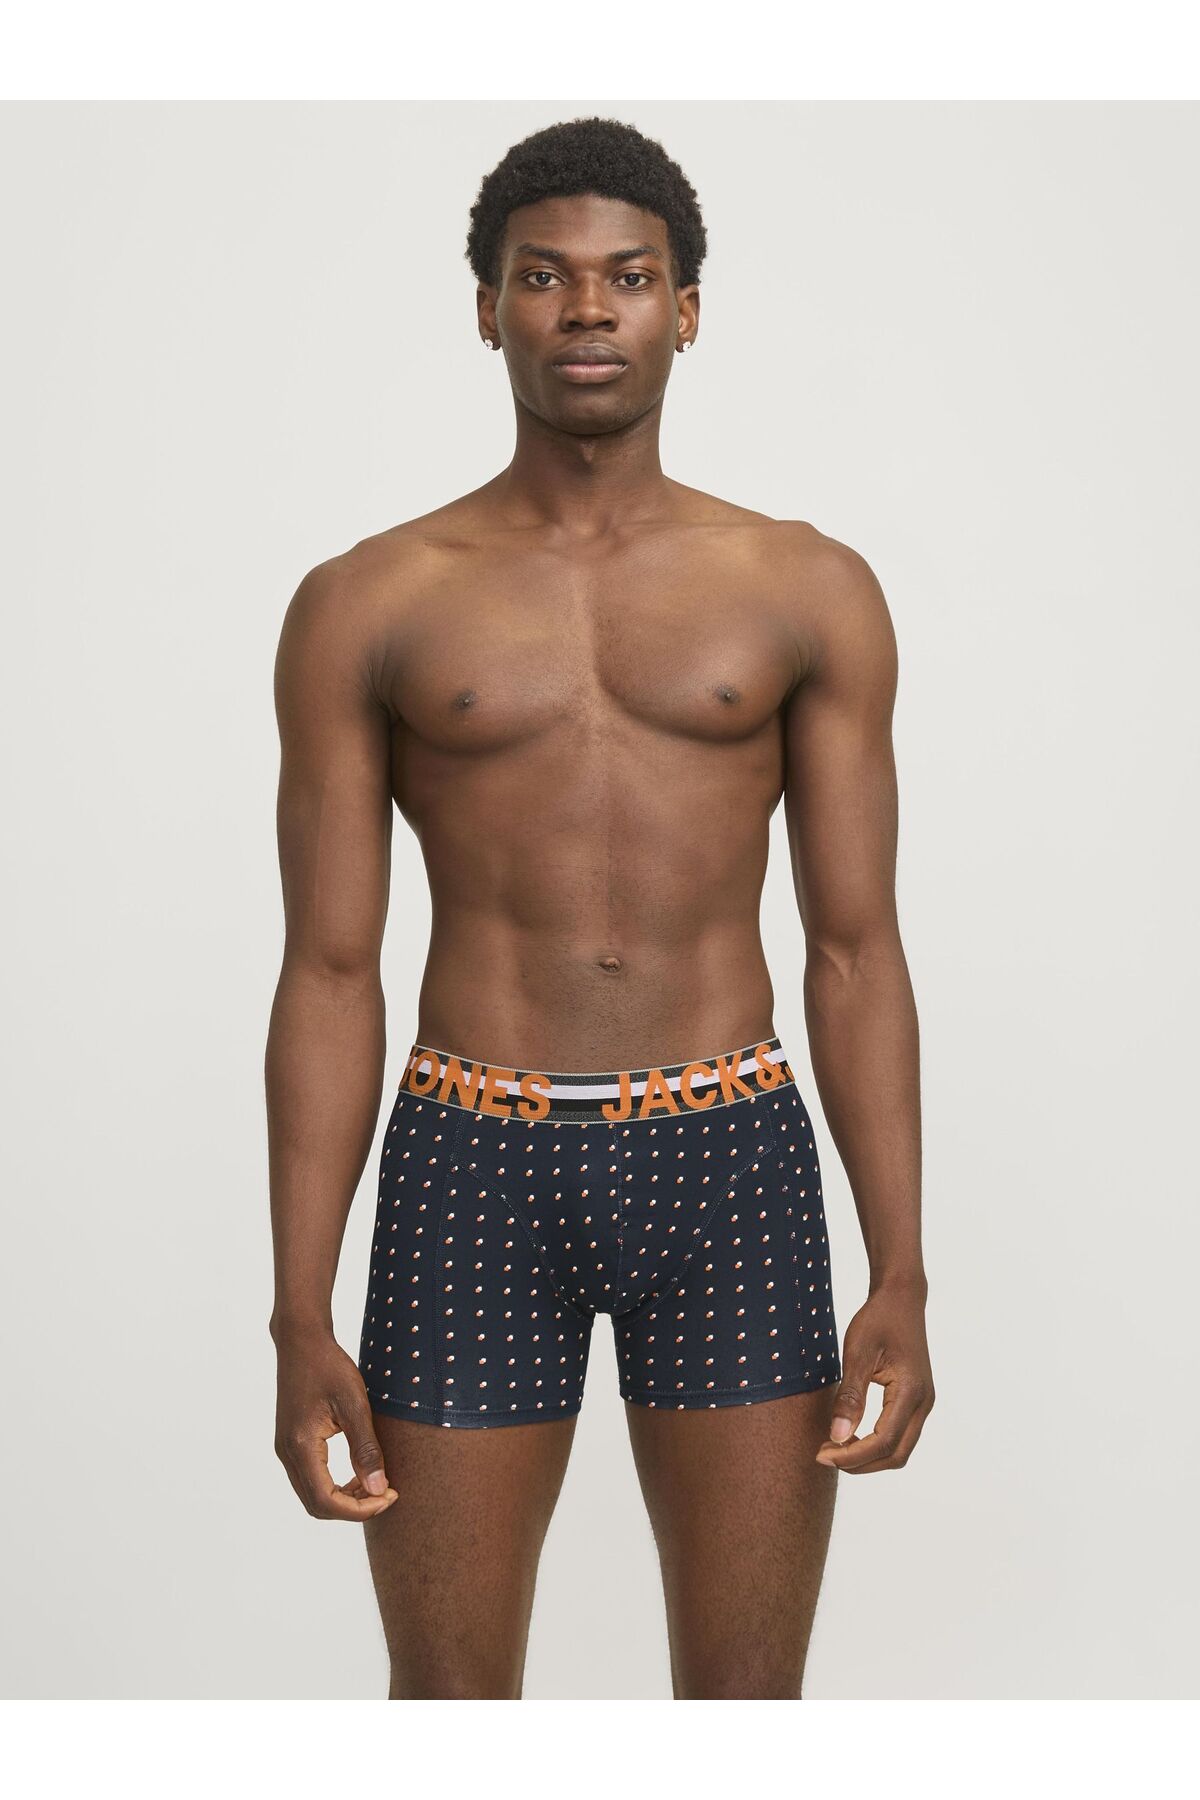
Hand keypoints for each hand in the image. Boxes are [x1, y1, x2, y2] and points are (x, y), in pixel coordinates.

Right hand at [273, 1325, 397, 1519]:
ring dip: (343, 1498)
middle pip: (316, 1505)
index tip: (389, 1496)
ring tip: (376, 1485)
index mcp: (300, 1446)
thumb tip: (379, 1489)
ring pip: (312, 1495)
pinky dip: (333, 1485)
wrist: (301, 1341)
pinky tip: (357, 1473)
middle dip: (353, 1508)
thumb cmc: (329, 1367)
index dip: (359, 1509)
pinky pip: (309, 1479)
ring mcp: (285, 1449)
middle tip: (387, 1493)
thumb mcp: (354, 1405)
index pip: (326, 1501)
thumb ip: (366, 1449)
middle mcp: (286, 1453)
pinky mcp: (290, 1442)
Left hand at [815, 1281, 933, 1472]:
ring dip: (869, 1457)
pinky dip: (877, 1444)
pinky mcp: (917, 1400)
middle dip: (860, 1463)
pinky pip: (900, 1435)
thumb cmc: (878, 1320)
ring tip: (835, 1448)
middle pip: (895, 1455)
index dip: (853, 1456)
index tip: (822, 1454)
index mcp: (911, 1392)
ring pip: (900, 1449)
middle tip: (824, 1456)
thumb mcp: (858, 1354)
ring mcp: (923, 1403)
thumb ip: (850, 1397)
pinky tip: (852, 1435)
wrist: (901, 1298)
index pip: (884, 1442)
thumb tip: (837, 1437)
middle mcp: (923, 1403)